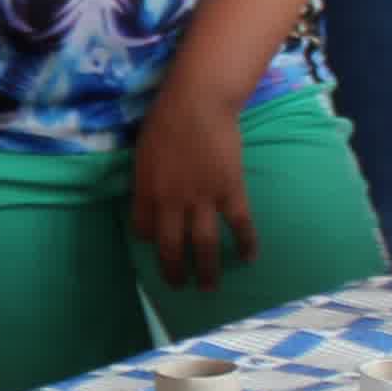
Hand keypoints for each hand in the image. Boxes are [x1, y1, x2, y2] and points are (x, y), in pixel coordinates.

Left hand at [124, 89, 255, 289]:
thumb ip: (146, 180)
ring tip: (208, 287)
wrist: (198, 102)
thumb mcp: (144, 152)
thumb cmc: (166, 120)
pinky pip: (239, 225)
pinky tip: (248, 259)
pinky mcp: (231, 192)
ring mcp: (203, 199)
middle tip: (178, 286)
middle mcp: (172, 202)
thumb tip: (147, 203)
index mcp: (147, 191)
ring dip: (206, 270)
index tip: (156, 246)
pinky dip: (245, 244)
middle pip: (171, 247)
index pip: (144, 229)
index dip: (149, 241)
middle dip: (174, 271)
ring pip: (204, 245)